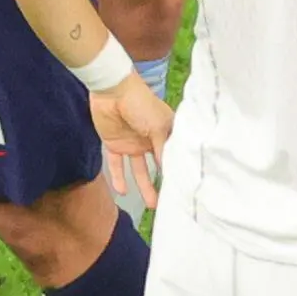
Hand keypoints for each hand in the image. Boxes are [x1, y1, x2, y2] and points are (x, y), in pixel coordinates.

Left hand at [90, 71, 173, 209]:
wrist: (111, 91)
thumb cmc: (141, 104)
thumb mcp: (158, 127)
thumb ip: (163, 150)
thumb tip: (170, 171)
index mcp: (167, 133)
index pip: (175, 155)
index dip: (179, 170)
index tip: (185, 188)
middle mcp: (152, 140)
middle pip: (159, 166)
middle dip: (163, 183)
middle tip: (168, 202)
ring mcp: (134, 144)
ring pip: (140, 170)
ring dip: (144, 186)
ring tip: (151, 204)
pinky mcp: (116, 145)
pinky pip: (118, 166)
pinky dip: (119, 178)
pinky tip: (122, 192)